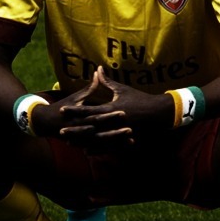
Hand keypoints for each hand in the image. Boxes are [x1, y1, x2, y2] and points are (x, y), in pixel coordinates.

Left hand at [55, 68, 170, 148]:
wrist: (158, 112)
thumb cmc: (139, 99)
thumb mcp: (122, 89)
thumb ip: (107, 82)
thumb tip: (97, 69)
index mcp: (112, 108)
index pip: (89, 109)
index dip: (74, 110)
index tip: (62, 110)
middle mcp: (113, 121)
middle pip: (90, 126)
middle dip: (75, 128)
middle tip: (61, 131)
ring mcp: (118, 131)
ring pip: (96, 138)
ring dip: (83, 141)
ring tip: (70, 143)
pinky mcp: (123, 138)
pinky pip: (107, 146)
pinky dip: (97, 149)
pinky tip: (87, 151)